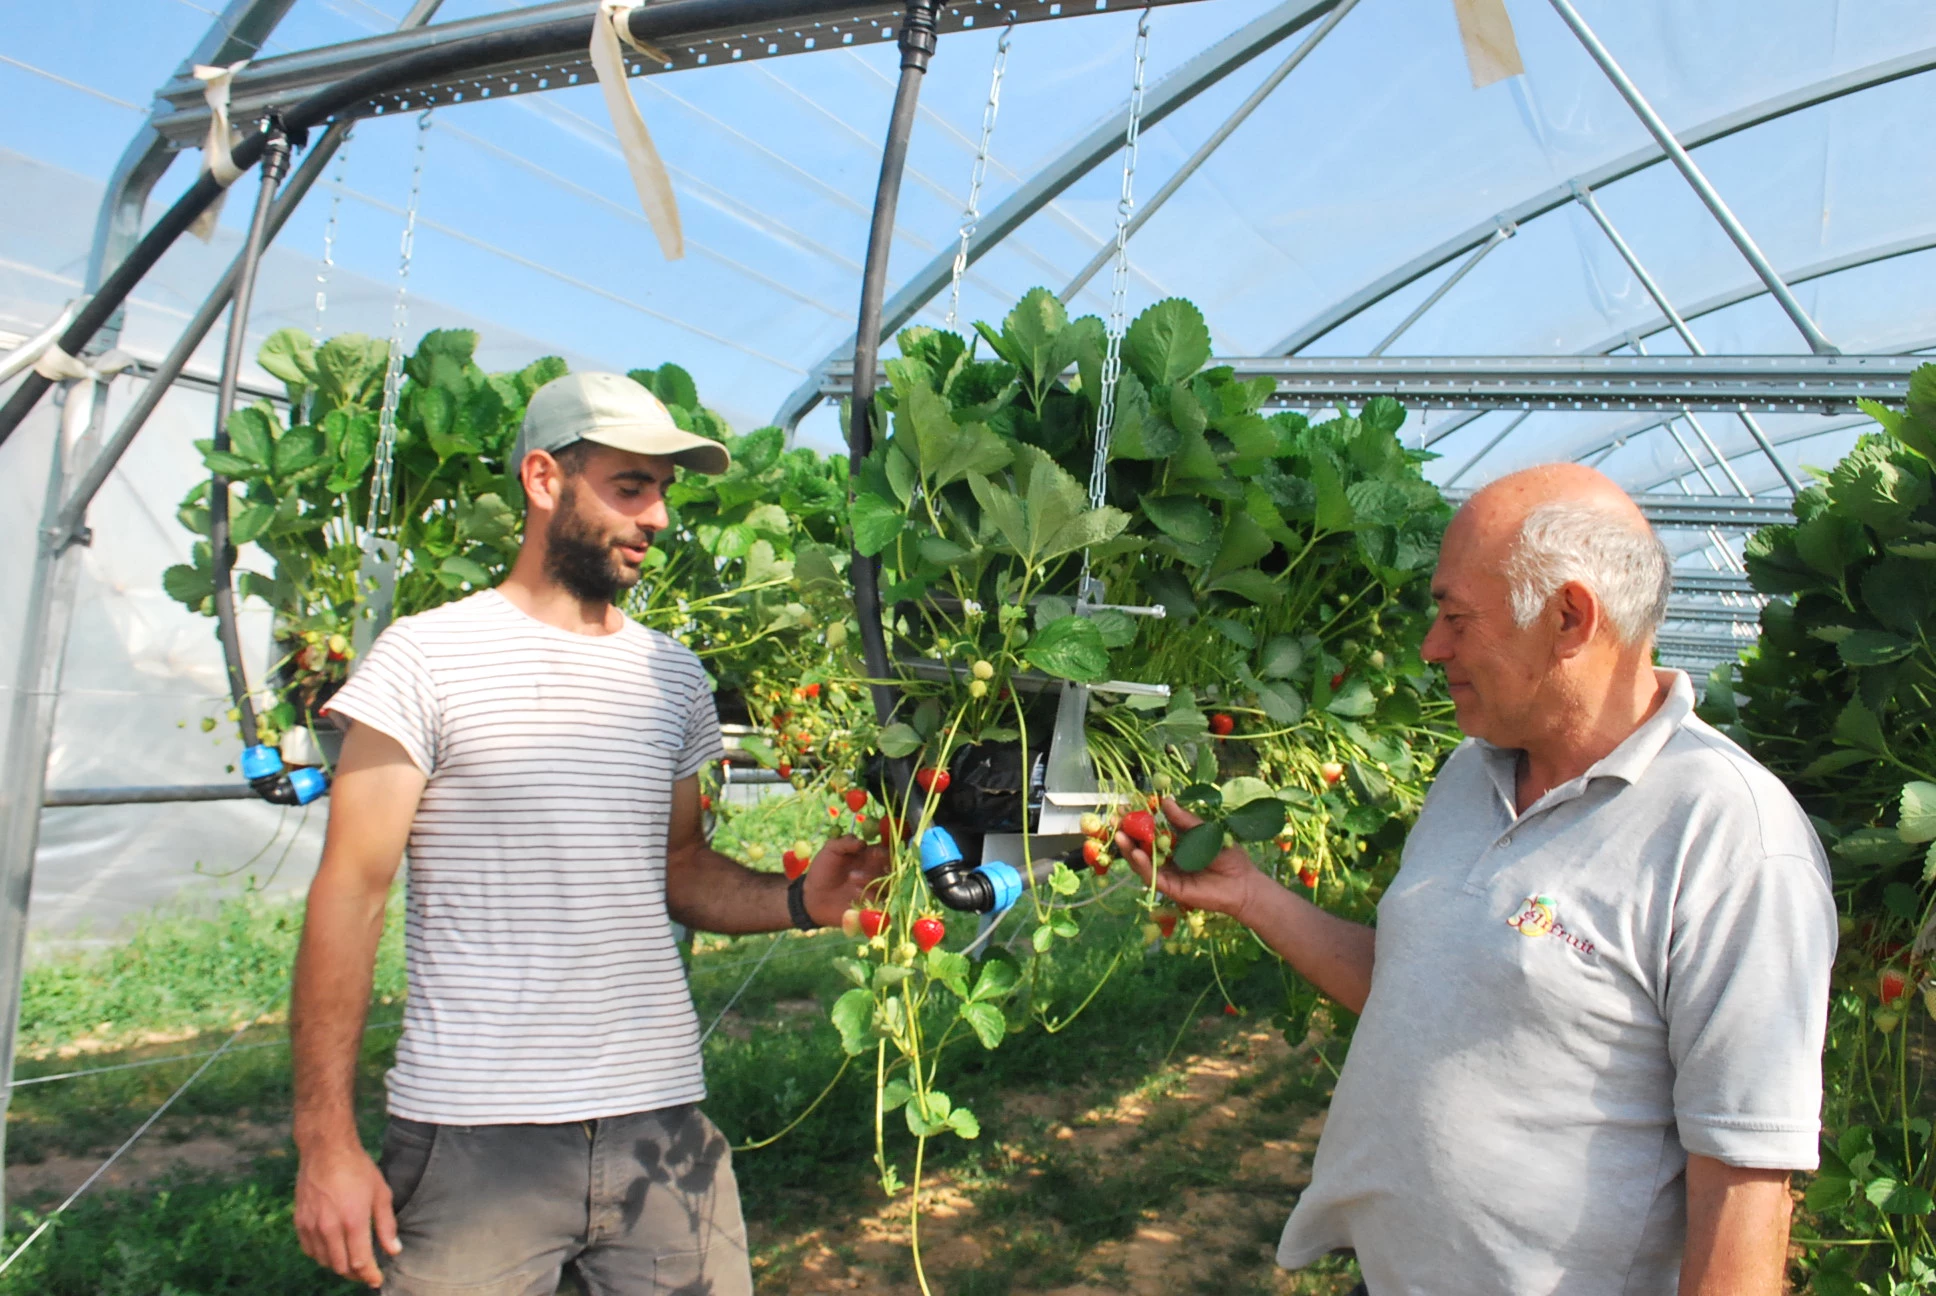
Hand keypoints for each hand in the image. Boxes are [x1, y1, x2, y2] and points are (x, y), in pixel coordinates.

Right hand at [294, 1138, 398, 1288]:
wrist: (326, 1150)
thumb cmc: (357, 1169)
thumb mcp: (381, 1193)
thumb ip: (386, 1225)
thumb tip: (394, 1251)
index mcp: (353, 1221)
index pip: (360, 1262)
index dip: (369, 1275)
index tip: (377, 1280)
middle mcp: (329, 1227)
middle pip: (341, 1266)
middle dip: (356, 1274)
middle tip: (366, 1271)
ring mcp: (312, 1226)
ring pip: (324, 1261)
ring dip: (339, 1266)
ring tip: (352, 1262)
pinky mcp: (299, 1222)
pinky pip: (309, 1250)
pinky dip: (322, 1256)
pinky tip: (332, 1251)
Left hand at [803, 834, 890, 926]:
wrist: (812, 897)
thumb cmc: (822, 870)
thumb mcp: (830, 850)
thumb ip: (845, 842)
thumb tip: (863, 842)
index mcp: (868, 856)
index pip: (885, 852)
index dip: (884, 851)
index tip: (876, 853)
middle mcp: (875, 872)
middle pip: (891, 868)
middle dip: (882, 866)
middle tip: (869, 865)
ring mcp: (873, 890)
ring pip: (886, 884)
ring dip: (871, 879)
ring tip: (851, 877)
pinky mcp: (870, 906)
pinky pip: (880, 902)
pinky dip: (870, 896)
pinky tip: (855, 893)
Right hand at [1117, 796, 1268, 924]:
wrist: (1243, 884)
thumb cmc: (1228, 856)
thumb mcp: (1205, 831)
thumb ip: (1184, 820)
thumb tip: (1166, 801)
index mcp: (1176, 842)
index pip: (1152, 829)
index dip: (1138, 819)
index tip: (1125, 806)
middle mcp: (1168, 858)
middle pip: (1141, 845)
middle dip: (1127, 833)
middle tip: (1115, 820)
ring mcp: (1167, 873)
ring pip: (1142, 861)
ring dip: (1129, 849)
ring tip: (1121, 835)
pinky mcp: (1170, 888)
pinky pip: (1152, 876)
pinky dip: (1142, 864)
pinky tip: (1136, 852)